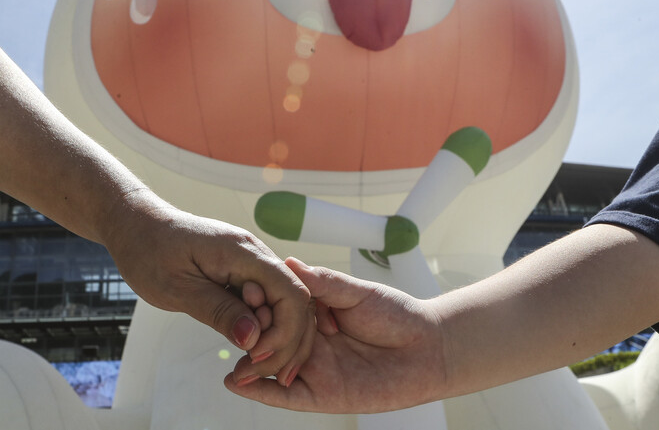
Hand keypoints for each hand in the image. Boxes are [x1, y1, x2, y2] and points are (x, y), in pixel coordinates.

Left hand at [101, 189, 314, 382]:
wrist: (138, 225)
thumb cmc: (150, 250)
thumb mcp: (178, 288)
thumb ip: (218, 311)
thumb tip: (254, 339)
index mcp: (243, 252)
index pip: (290, 292)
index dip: (284, 331)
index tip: (256, 358)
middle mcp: (255, 254)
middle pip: (296, 301)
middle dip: (284, 342)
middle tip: (254, 373)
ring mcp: (252, 263)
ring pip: (285, 304)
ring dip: (276, 338)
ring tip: (250, 368)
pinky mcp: (244, 273)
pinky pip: (267, 302)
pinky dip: (264, 328)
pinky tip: (249, 349)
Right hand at [225, 257, 446, 412]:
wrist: (429, 349)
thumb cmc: (397, 315)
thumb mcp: (357, 293)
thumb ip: (323, 283)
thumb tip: (290, 262)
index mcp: (315, 313)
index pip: (279, 308)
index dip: (263, 302)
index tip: (246, 292)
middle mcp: (309, 341)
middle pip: (271, 338)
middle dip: (252, 334)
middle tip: (237, 324)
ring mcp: (314, 368)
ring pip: (273, 368)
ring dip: (250, 364)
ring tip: (229, 359)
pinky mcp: (321, 395)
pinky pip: (285, 395)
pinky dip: (261, 392)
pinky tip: (236, 383)